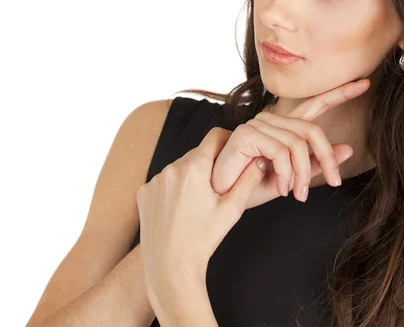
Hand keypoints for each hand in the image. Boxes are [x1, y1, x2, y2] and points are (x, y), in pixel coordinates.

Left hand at [136, 126, 268, 309]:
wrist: (170, 267)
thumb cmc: (204, 240)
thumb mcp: (232, 210)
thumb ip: (249, 180)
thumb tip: (260, 159)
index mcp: (195, 168)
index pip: (215, 136)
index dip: (227, 139)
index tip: (233, 149)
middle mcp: (171, 168)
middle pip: (197, 153)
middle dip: (209, 164)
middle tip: (219, 184)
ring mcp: (155, 180)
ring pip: (180, 167)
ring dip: (190, 176)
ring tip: (199, 201)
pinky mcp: (143, 192)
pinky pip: (163, 180)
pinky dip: (173, 188)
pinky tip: (180, 208)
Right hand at [210, 79, 370, 208]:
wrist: (221, 197)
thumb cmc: (252, 186)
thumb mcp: (293, 177)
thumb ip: (317, 163)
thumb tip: (348, 148)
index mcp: (284, 127)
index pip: (316, 104)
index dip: (340, 93)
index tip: (365, 83)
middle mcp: (271, 119)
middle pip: (313, 130)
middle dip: (327, 158)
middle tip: (334, 182)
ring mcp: (257, 124)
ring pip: (298, 145)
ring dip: (303, 175)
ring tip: (298, 195)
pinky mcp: (246, 135)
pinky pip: (280, 152)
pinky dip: (286, 175)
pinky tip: (281, 188)